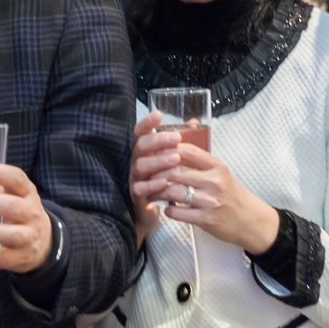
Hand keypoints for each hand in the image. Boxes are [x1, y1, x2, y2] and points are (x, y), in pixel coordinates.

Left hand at [0, 161, 52, 272]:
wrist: (42, 243)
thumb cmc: (12, 210)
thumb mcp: (0, 195)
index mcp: (26, 192)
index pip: (17, 179)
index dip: (0, 173)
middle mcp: (31, 213)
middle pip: (14, 207)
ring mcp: (27, 237)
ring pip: (11, 234)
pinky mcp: (19, 258)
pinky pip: (1, 259)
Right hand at [128, 111, 178, 241]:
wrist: (159, 211)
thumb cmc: (167, 182)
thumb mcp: (174, 160)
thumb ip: (181, 142)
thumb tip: (194, 122)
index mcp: (144, 151)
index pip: (140, 133)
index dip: (147, 123)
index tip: (159, 115)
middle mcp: (136, 161)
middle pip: (140, 146)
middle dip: (157, 141)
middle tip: (176, 138)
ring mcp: (134, 178)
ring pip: (140, 166)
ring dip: (158, 161)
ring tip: (175, 158)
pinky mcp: (136, 195)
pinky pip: (140, 188)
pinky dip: (152, 184)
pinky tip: (164, 182)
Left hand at [157, 136, 279, 254]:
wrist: (251, 221)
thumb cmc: (231, 194)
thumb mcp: (220, 173)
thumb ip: (198, 162)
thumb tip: (169, 148)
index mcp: (217, 166)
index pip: (187, 151)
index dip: (166, 151)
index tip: (153, 154)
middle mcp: (214, 181)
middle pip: (175, 171)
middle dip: (156, 173)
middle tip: (145, 175)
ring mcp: (210, 201)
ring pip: (174, 191)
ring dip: (158, 192)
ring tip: (152, 192)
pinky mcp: (207, 219)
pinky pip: (178, 212)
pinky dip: (168, 210)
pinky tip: (166, 209)